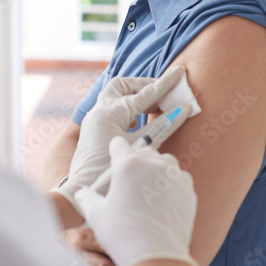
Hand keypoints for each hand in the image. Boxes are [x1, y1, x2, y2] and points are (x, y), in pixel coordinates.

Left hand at [52, 66, 184, 216]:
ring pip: (115, 94)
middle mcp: (99, 111)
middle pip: (123, 85)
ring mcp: (94, 118)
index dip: (165, 83)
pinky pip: (111, 106)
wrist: (82, 193)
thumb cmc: (110, 173)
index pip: (145, 93)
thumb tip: (184, 110)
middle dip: (144, 85)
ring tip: (154, 105)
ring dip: (134, 95)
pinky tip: (139, 118)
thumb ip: (163, 126)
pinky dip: (127, 107)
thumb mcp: (141, 147)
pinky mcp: (93, 128)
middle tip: (164, 92)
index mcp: (110, 113)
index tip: (180, 72)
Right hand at [75, 137, 198, 265]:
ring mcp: (175, 175)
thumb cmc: (124, 236)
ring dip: (154, 169)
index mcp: (128, 164)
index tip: (113, 162)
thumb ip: (88, 198)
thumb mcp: (96, 215)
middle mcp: (154, 163)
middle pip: (142, 151)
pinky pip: (177, 178)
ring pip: (163, 162)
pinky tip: (161, 202)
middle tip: (128, 181)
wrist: (158, 259)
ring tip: (146, 190)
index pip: (119, 144)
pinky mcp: (188, 189)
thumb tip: (82, 193)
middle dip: (134, 161)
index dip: (114, 153)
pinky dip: (169, 184)